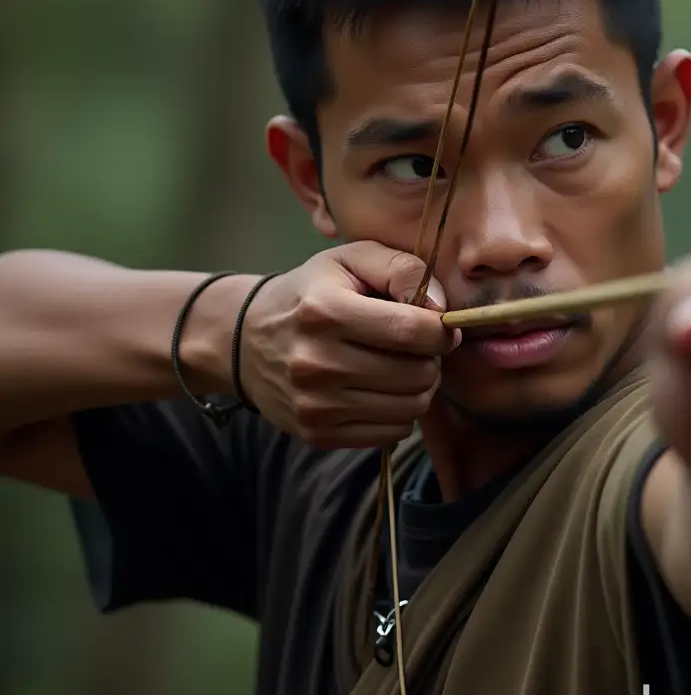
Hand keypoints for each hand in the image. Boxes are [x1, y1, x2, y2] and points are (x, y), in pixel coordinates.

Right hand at [238, 242, 459, 448]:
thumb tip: (440, 307)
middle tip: (417, 348)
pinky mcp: (317, 434)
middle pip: (416, 375)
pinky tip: (382, 390)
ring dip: (420, 387)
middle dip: (431, 360)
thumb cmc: (311, 294)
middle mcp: (316, 362)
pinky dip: (399, 412)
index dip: (440, 331)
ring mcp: (314, 405)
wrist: (245, 341)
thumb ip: (401, 268)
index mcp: (325, 311)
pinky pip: (392, 432)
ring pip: (410, 407)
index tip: (440, 327)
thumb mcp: (350, 260)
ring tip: (402, 367)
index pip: (411, 331)